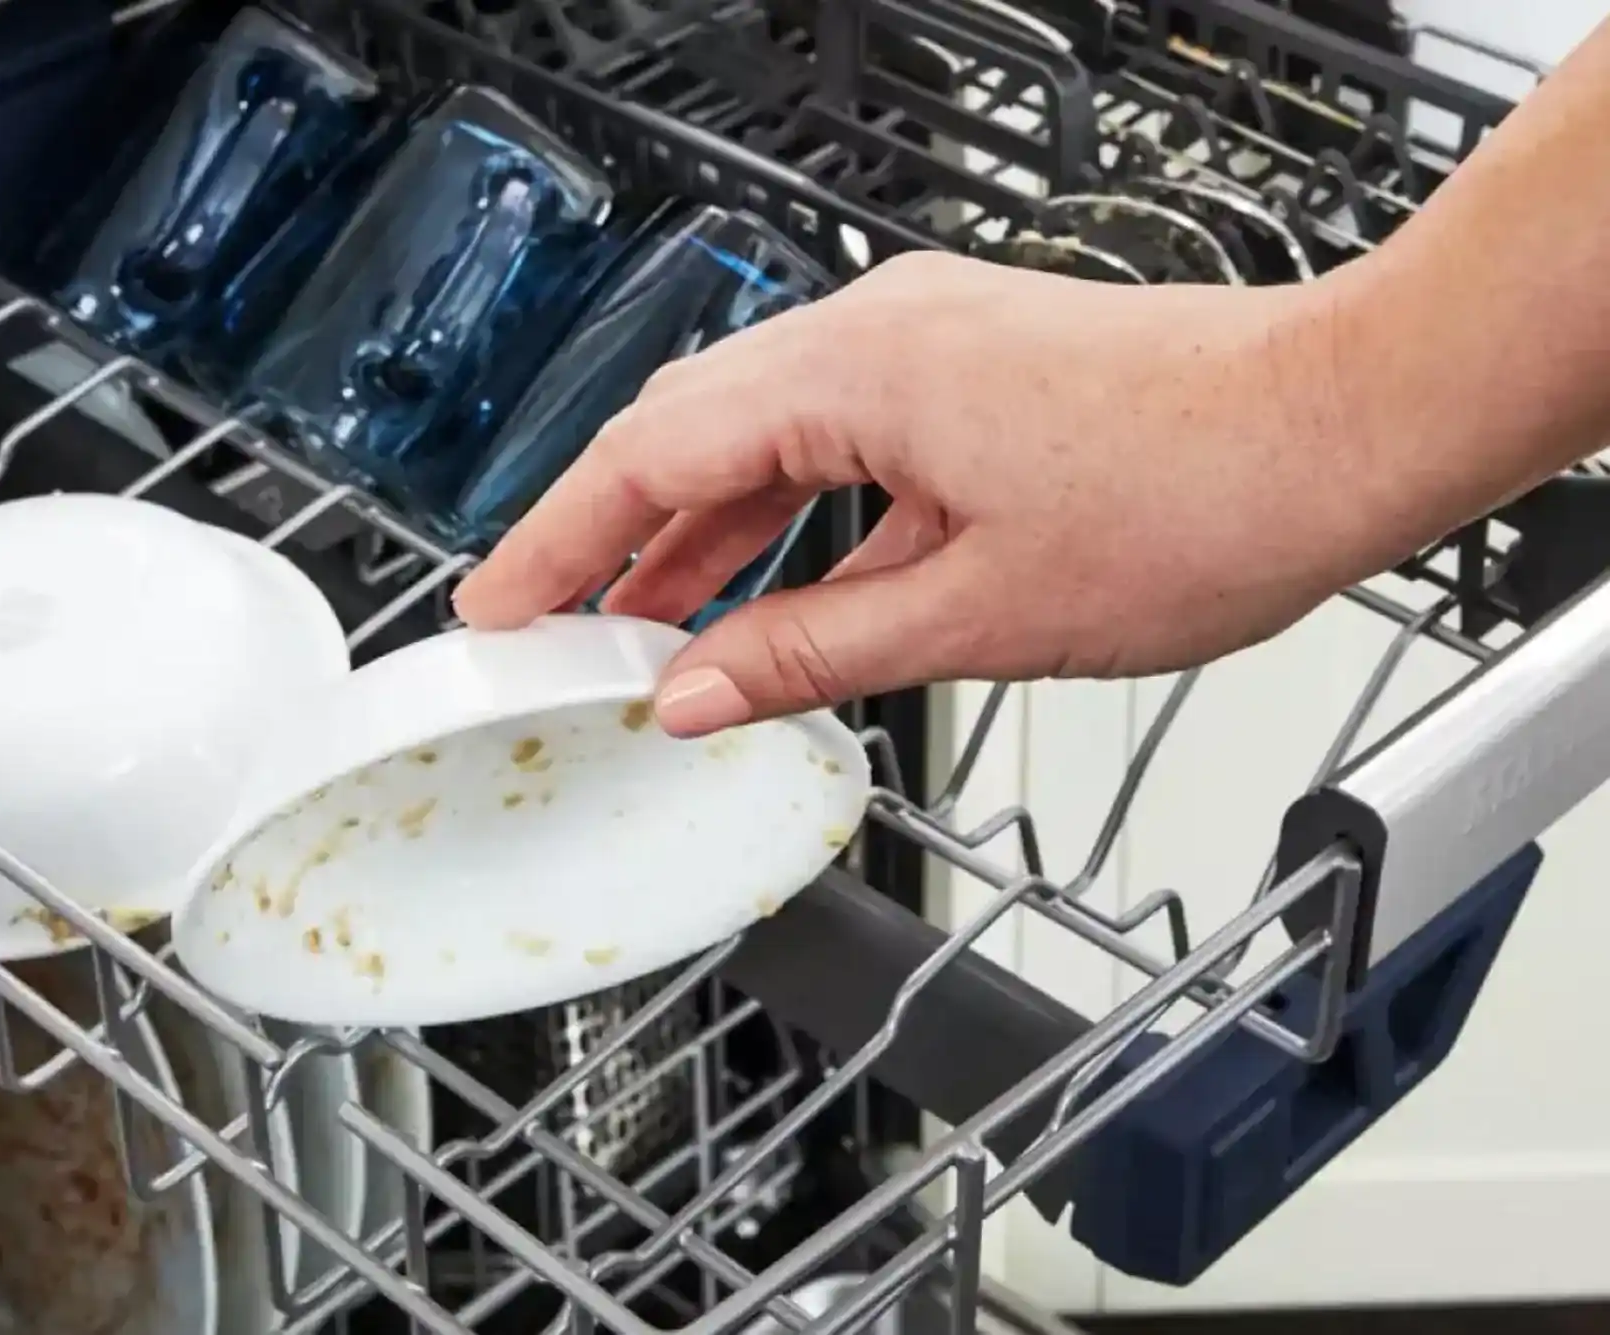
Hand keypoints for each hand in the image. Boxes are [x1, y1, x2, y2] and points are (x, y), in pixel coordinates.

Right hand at [451, 249, 1444, 736]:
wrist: (1351, 423)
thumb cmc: (1205, 494)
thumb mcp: (977, 613)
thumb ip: (812, 652)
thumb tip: (698, 689)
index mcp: (859, 372)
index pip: (650, 456)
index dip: (557, 541)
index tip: (498, 609)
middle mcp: (881, 330)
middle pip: (690, 431)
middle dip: (612, 538)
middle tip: (555, 631)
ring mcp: (929, 341)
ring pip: (764, 437)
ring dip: (701, 533)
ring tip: (646, 630)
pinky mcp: (973, 368)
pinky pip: (838, 439)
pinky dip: (789, 518)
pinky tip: (775, 592)